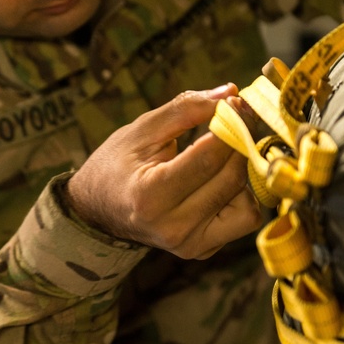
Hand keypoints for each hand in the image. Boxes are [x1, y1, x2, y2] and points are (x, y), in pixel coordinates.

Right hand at [65, 85, 261, 259]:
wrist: (96, 211)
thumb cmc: (116, 164)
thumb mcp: (142, 129)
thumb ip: (186, 108)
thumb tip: (232, 93)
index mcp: (150, 196)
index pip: (208, 157)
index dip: (231, 125)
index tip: (236, 105)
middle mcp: (173, 227)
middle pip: (231, 179)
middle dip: (241, 144)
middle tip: (237, 121)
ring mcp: (190, 245)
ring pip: (247, 205)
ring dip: (242, 173)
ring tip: (222, 155)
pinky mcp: (202, 250)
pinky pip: (242, 220)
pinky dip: (238, 195)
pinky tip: (216, 181)